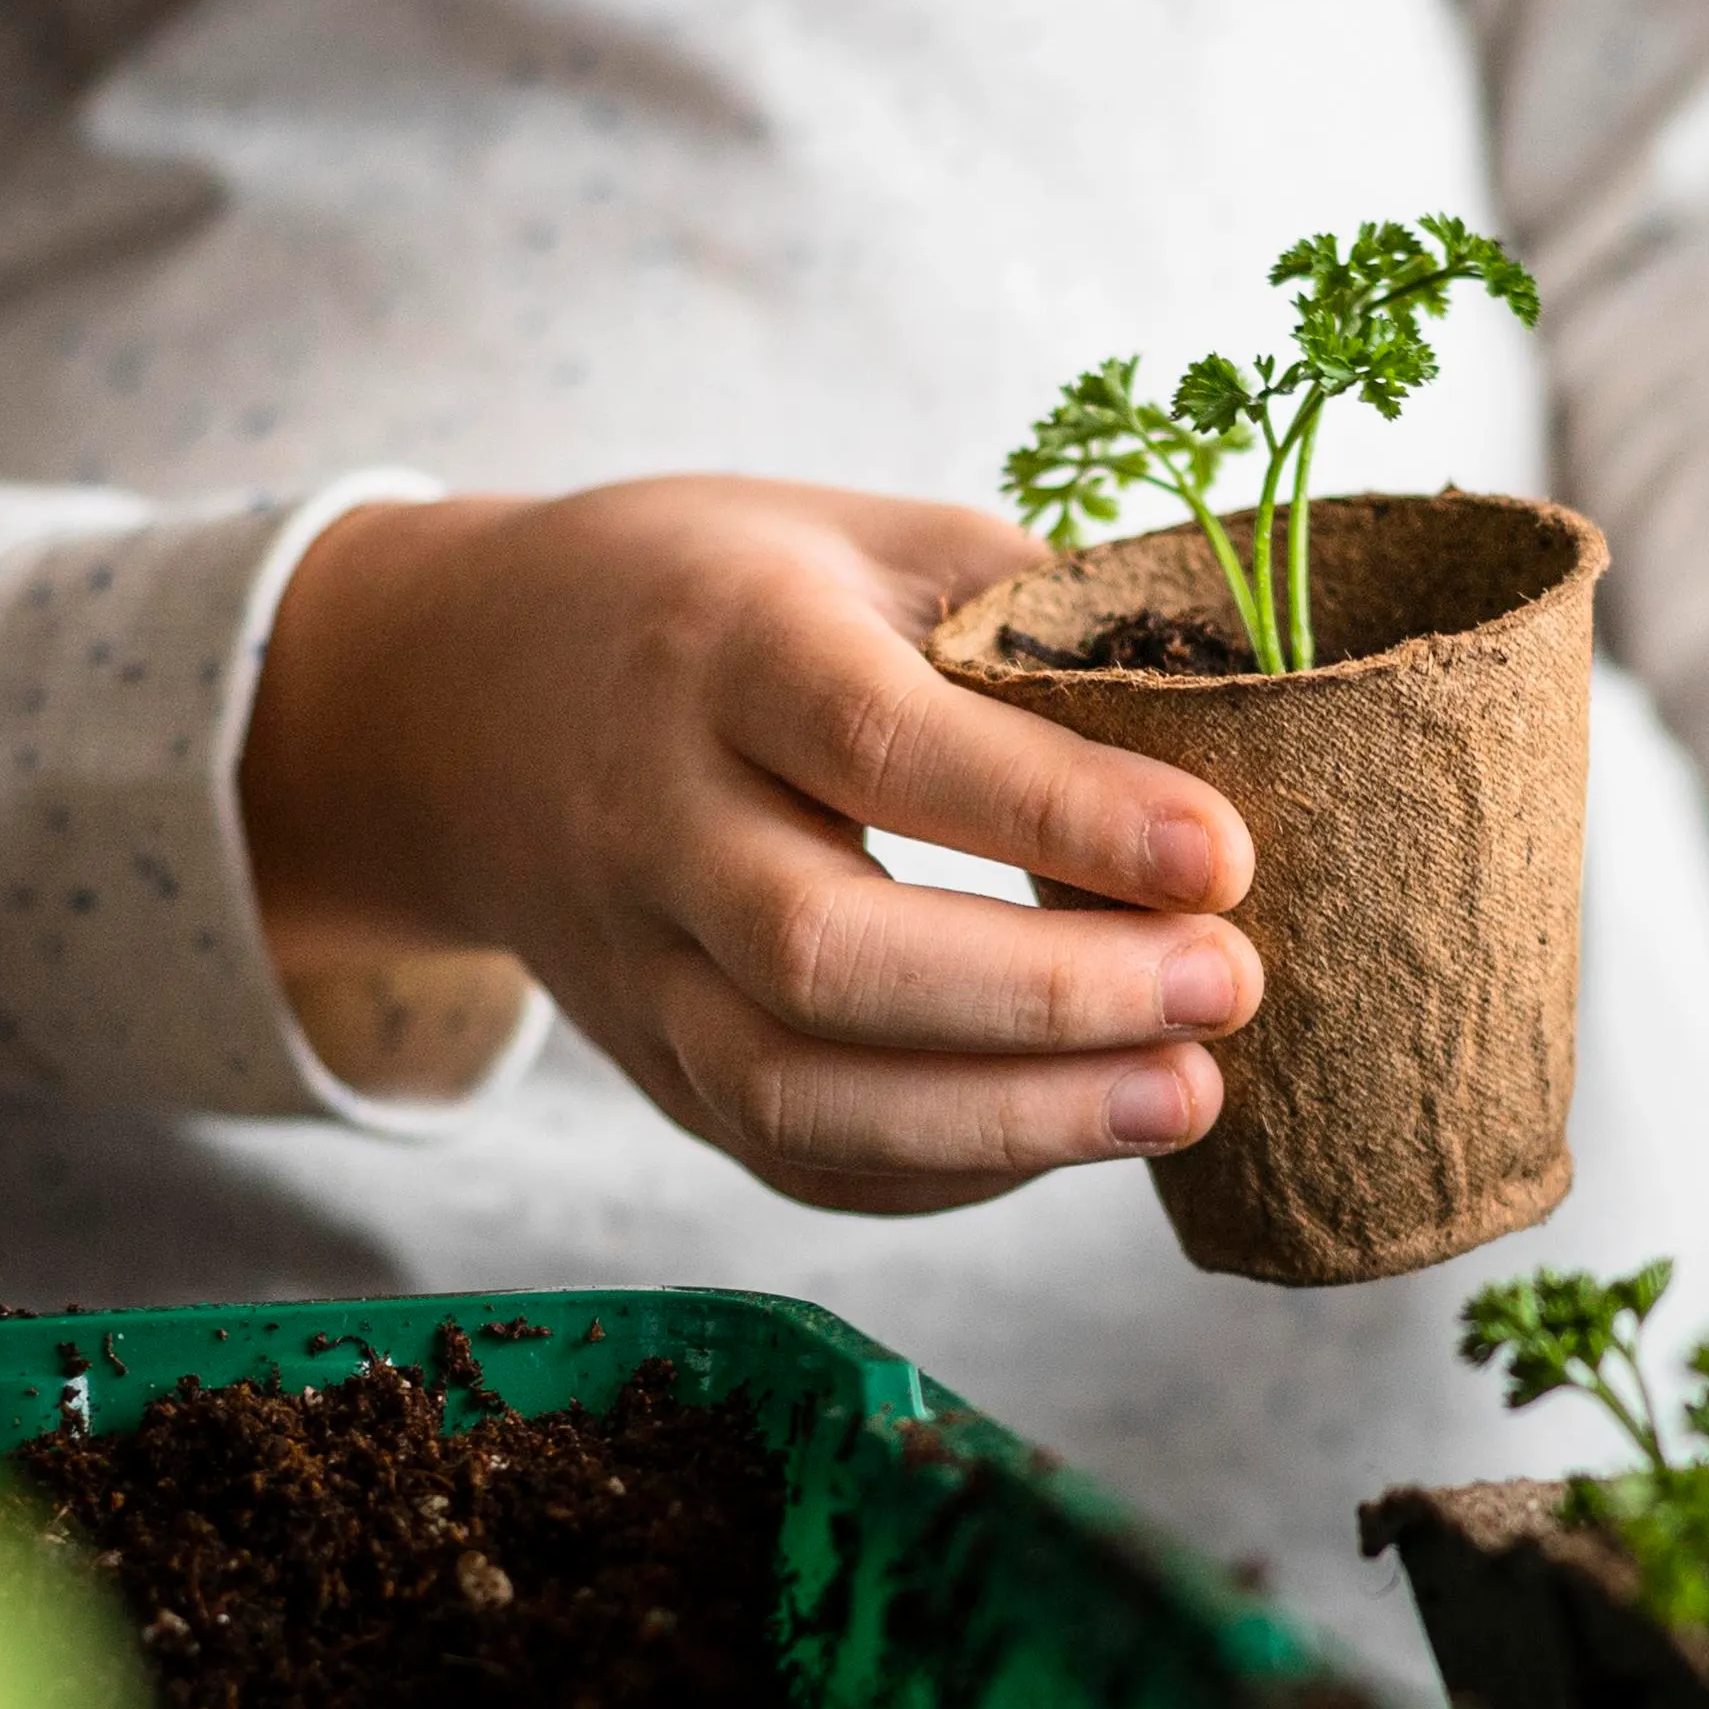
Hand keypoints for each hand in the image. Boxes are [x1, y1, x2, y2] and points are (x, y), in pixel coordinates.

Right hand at [241, 479, 1260, 1212]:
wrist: (455, 700)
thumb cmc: (717, 598)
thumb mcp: (860, 537)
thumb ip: (1029, 611)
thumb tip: (1254, 691)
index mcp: (720, 647)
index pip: (880, 741)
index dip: (1057, 812)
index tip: (1223, 855)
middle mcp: (653, 817)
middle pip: (828, 949)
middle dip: (1050, 994)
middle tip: (1233, 988)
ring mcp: (634, 965)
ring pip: (796, 1093)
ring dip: (1011, 1121)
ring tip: (1190, 1097)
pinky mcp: (649, 1066)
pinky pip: (792, 1158)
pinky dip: (945, 1171)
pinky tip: (1077, 1133)